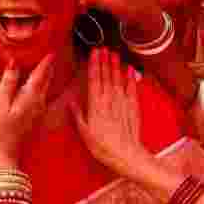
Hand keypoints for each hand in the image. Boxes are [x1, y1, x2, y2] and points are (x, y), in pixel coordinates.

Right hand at [0, 56, 53, 162]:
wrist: (2, 157)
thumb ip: (8, 83)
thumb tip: (14, 63)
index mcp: (30, 97)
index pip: (40, 75)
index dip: (45, 62)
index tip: (51, 50)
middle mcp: (38, 104)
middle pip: (46, 82)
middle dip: (48, 69)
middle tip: (52, 56)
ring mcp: (37, 114)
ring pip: (44, 91)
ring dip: (46, 79)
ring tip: (46, 68)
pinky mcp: (34, 121)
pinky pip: (41, 99)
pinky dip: (41, 90)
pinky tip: (36, 89)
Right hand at [71, 48, 149, 176]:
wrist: (126, 155)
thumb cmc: (103, 147)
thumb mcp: (84, 133)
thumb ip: (77, 115)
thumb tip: (70, 101)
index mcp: (96, 106)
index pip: (94, 80)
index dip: (94, 65)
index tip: (93, 52)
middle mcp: (109, 101)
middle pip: (106, 76)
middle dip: (104, 61)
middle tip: (103, 47)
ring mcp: (123, 103)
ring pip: (118, 79)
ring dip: (116, 65)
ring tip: (114, 53)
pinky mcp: (134, 107)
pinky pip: (132, 89)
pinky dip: (131, 78)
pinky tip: (130, 68)